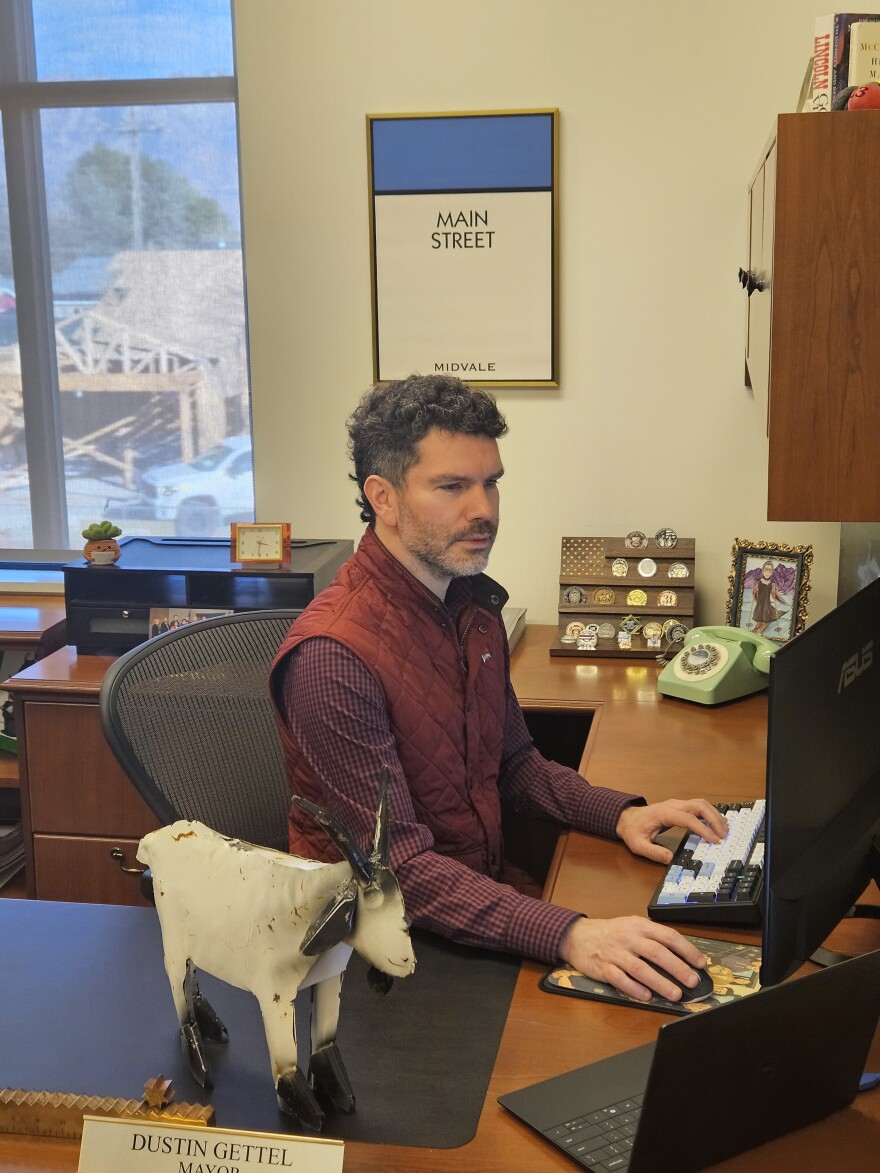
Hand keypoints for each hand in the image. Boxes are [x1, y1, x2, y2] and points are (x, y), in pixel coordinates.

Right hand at [560, 915, 706, 1001]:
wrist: (578, 936)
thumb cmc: (611, 933)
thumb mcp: (633, 926)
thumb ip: (653, 938)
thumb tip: (682, 956)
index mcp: (639, 926)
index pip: (668, 936)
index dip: (686, 950)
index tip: (700, 963)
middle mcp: (628, 938)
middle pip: (657, 953)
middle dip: (677, 968)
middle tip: (692, 981)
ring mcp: (616, 953)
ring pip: (641, 969)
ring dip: (660, 982)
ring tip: (675, 994)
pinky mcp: (604, 968)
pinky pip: (621, 980)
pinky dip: (634, 989)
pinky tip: (647, 996)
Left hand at [615, 799, 727, 864]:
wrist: (626, 818)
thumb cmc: (633, 830)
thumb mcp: (638, 845)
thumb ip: (653, 852)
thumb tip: (671, 859)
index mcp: (664, 813)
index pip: (688, 818)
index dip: (703, 828)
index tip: (714, 840)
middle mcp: (673, 805)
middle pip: (699, 805)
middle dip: (714, 819)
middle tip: (724, 835)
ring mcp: (677, 804)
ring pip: (701, 804)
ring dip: (714, 815)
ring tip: (724, 830)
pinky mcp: (679, 807)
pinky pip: (698, 807)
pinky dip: (710, 813)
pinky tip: (717, 823)